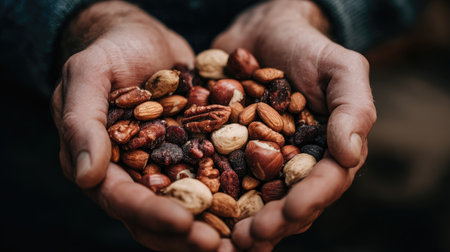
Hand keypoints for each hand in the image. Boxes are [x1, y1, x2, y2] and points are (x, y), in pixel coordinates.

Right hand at [51, 2, 222, 250]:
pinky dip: (232, 195)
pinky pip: (213, 178)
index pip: (124, 200)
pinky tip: (259, 205)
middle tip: (222, 246)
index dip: (153, 215)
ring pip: (189, 206)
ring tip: (246, 240)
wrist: (143, 37)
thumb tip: (86, 176)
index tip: (186, 222)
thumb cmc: (110, 49)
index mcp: (103, 165)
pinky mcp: (194, 153)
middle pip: (159, 217)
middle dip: (188, 235)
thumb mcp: (88, 74)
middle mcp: (135, 174)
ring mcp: (166, 166)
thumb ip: (81, 121)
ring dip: (214, 226)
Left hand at [213, 0, 375, 249]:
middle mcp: (295, 163)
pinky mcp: (231, 152)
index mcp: (327, 151)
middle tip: (249, 237)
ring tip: (225, 239)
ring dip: (241, 221)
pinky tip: (197, 211)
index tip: (291, 211)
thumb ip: (353, 108)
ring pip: (255, 200)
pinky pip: (222, 177)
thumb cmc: (307, 48)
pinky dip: (213, 196)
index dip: (310, 201)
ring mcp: (262, 161)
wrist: (263, 33)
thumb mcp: (340, 68)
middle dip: (272, 223)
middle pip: (288, 202)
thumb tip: (351, 154)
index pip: (324, 184)